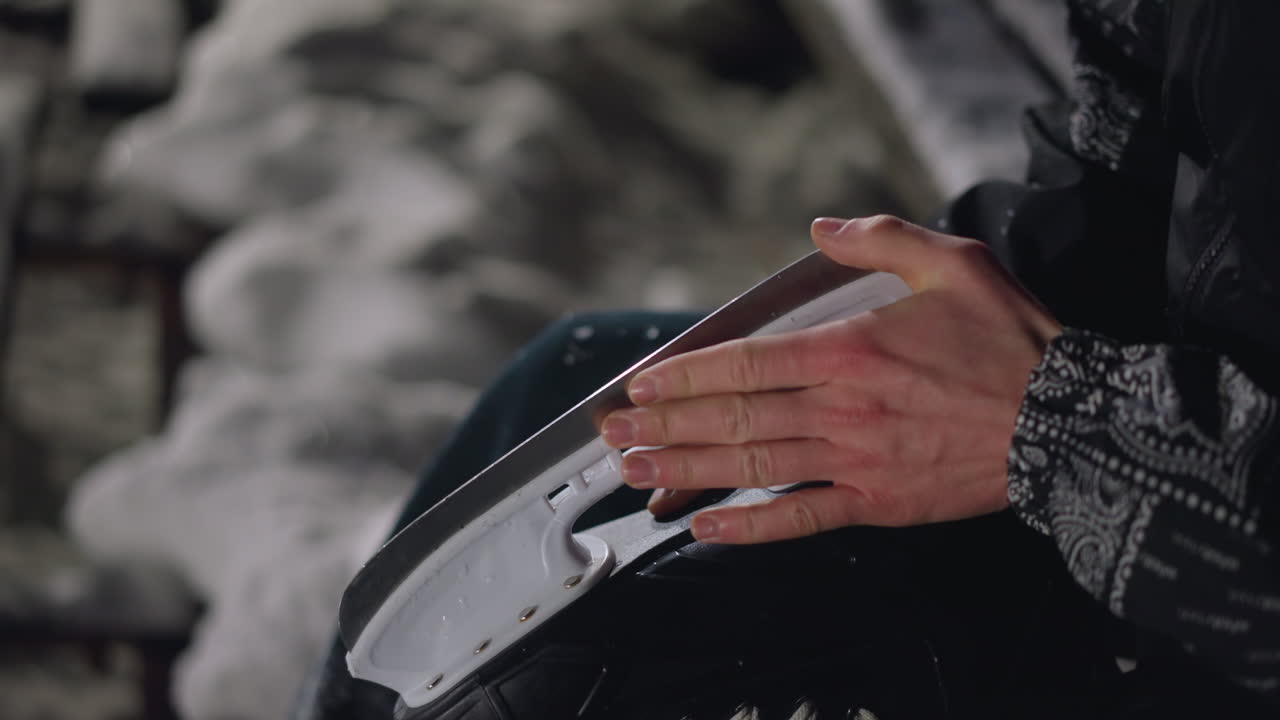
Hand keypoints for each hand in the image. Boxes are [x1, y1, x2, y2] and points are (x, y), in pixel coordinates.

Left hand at [600, 215, 1061, 543]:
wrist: (1071, 424)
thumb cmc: (1012, 343)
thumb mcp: (952, 264)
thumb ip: (879, 240)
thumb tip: (820, 229)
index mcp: (851, 348)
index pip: (746, 361)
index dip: (685, 375)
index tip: (641, 386)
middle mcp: (842, 407)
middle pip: (734, 416)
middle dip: (664, 426)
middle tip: (612, 436)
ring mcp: (857, 460)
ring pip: (754, 464)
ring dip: (687, 470)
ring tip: (636, 473)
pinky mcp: (878, 503)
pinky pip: (801, 516)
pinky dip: (750, 527)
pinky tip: (705, 528)